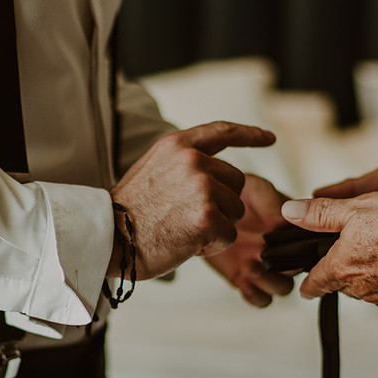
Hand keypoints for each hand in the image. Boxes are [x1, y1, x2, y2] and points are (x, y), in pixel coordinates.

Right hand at [111, 122, 276, 280]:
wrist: (108, 237)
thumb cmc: (128, 213)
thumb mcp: (153, 170)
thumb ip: (183, 164)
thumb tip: (214, 171)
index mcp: (178, 146)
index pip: (222, 132)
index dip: (249, 134)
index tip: (268, 138)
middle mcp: (193, 160)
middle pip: (236, 182)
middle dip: (222, 204)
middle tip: (188, 217)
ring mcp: (202, 187)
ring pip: (236, 210)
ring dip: (218, 226)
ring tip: (184, 230)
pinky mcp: (207, 216)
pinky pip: (230, 235)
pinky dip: (213, 246)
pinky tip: (187, 243)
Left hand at [206, 173, 295, 306]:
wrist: (203, 209)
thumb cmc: (233, 194)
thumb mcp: (254, 189)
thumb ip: (270, 202)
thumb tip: (282, 222)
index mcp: (290, 229)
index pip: (309, 244)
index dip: (303, 247)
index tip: (284, 241)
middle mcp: (281, 250)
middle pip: (298, 271)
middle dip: (285, 269)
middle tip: (262, 256)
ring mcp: (264, 266)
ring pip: (281, 287)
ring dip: (269, 282)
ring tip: (248, 267)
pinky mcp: (245, 278)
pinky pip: (260, 298)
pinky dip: (255, 295)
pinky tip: (244, 283)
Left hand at [280, 190, 377, 310]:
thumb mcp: (358, 208)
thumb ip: (321, 212)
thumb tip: (289, 211)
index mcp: (343, 269)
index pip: (316, 284)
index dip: (309, 285)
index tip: (305, 289)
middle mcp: (364, 290)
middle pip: (346, 284)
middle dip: (346, 272)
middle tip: (354, 254)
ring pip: (373, 289)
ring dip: (375, 275)